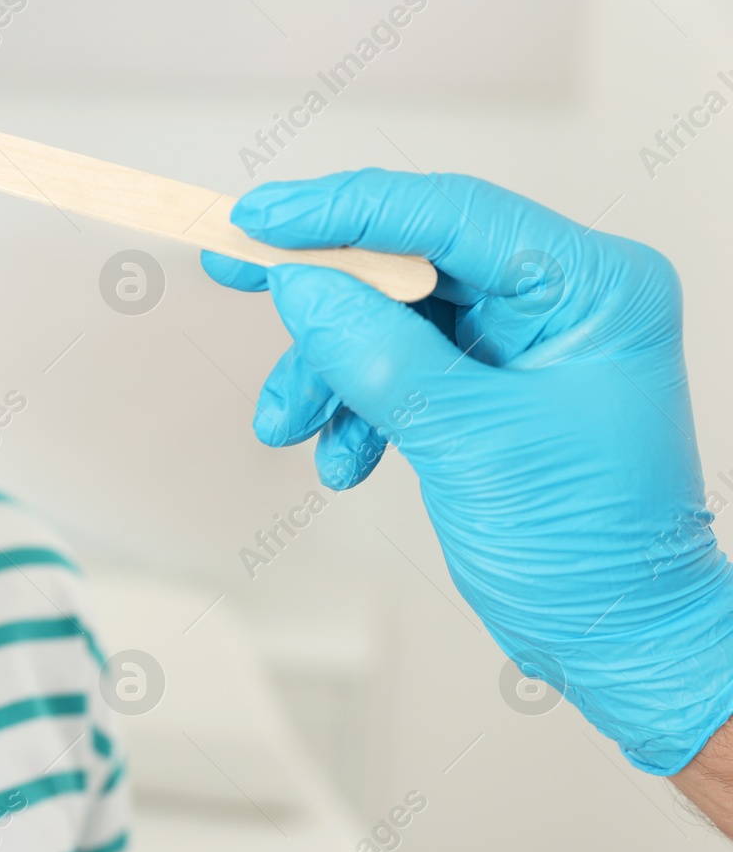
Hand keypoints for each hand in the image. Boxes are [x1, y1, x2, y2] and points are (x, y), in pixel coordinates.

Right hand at [203, 169, 732, 774]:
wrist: (616, 640)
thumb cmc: (588, 549)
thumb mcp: (471, 444)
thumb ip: (380, 356)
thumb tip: (301, 286)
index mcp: (590, 288)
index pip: (452, 214)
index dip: (345, 211)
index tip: (261, 219)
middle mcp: (561, 300)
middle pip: (412, 262)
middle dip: (324, 298)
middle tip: (236, 274)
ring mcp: (526, 343)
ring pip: (392, 319)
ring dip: (329, 371)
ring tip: (289, 426)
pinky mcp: (493, 384)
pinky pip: (401, 367)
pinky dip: (357, 408)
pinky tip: (343, 458)